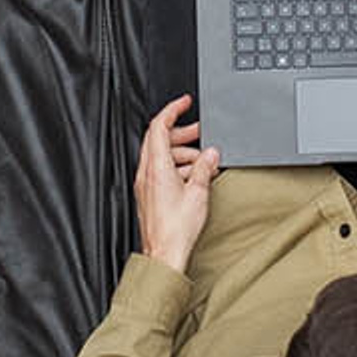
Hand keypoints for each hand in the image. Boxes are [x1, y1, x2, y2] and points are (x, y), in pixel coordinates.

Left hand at [135, 94, 217, 272]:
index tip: (184, 102)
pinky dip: (177, 166)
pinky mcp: (149, 195)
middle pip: (159, 139)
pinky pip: (161, 170)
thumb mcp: (198, 192)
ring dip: (182, 152)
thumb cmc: (176, 229)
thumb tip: (210, 153)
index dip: (172, 109)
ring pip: (161, 155)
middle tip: (200, 132)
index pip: (158, 126)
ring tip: (203, 160)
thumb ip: (205, 167)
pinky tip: (194, 175)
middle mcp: (147, 173)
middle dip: (181, 132)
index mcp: (156, 167)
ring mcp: (146, 184)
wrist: (163, 254)